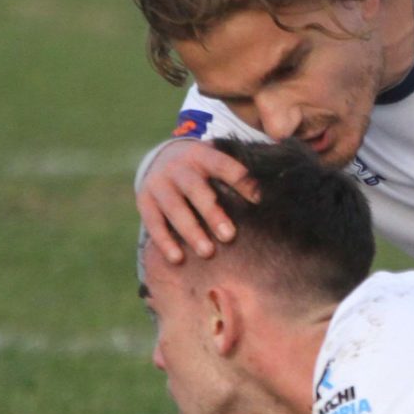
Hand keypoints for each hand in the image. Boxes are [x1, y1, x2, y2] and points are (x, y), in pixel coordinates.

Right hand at [138, 138, 260, 263]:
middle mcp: (177, 167)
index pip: (221, 164)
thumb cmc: (203, 170)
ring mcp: (158, 183)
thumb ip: (238, 175)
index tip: (258, 201)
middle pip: (195, 188)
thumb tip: (269, 194)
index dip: (239, 181)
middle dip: (212, 213)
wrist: (162, 160)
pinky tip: (178, 258)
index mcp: (201, 154)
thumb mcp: (217, 162)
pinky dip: (164, 241)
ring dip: (191, 230)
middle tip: (229, 236)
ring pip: (174, 207)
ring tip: (207, 252)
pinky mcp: (144, 200)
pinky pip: (153, 222)